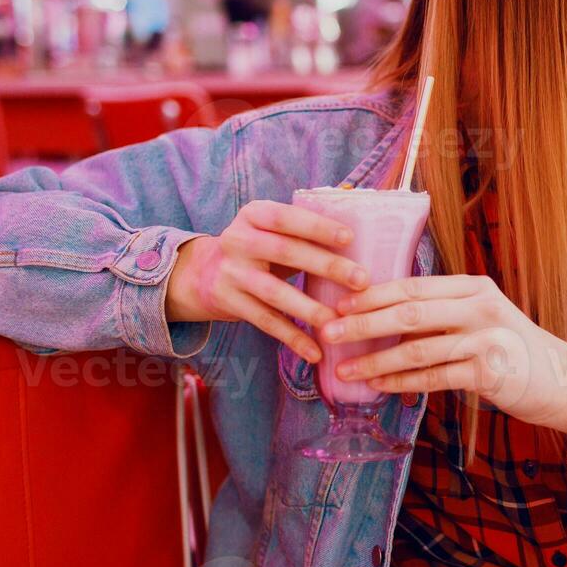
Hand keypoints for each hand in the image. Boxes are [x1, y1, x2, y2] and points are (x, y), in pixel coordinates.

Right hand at [165, 199, 370, 363]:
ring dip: (310, 308)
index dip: (316, 226)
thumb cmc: (259, 247)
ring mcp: (231, 273)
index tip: (349, 237)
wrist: (204, 274)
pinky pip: (266, 322)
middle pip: (285, 252)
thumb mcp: (270, 229)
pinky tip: (315, 352)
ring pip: (275, 292)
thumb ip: (303, 229)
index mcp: (253, 214)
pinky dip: (292, 338)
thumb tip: (362, 235)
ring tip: (339, 321)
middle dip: (326, 266)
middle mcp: (238, 240)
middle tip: (361, 280)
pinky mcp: (229, 303)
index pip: (285, 217)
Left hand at [321, 275, 566, 438]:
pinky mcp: (488, 373)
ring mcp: (485, 339)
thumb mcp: (482, 317)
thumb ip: (444, 313)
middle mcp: (480, 307)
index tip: (340, 302)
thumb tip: (384, 316)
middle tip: (328, 331)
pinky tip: (378, 386)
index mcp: (474, 287)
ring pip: (415, 347)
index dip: (373, 293)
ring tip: (344, 368)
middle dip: (363, 321)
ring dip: (373, 359)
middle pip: (409, 311)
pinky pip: (431, 378)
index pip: (414, 284)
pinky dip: (400, 381)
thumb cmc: (512, 349)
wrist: (563, 381)